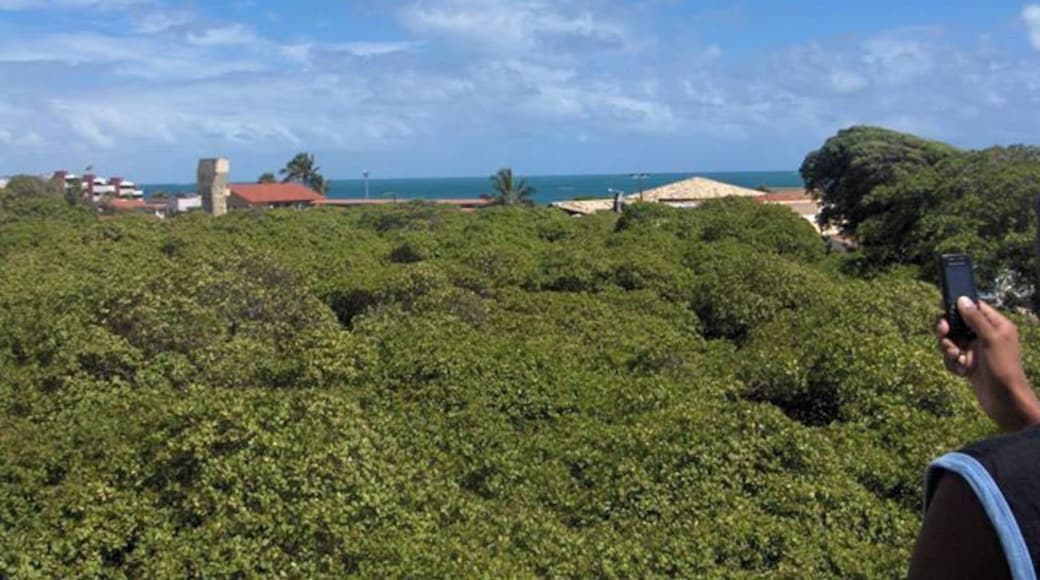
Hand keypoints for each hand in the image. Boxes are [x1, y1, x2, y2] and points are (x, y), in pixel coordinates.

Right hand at [936, 297, 1039, 431]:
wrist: (1005, 401)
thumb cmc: (1003, 368)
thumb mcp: (990, 340)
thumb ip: (975, 319)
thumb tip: (962, 300)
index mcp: (996, 325)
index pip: (974, 308)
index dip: (957, 309)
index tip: (945, 314)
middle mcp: (985, 336)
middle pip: (957, 324)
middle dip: (947, 331)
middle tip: (943, 335)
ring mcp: (976, 350)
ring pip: (951, 341)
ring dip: (949, 350)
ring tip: (958, 360)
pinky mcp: (968, 364)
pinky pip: (951, 358)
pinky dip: (953, 364)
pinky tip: (962, 372)